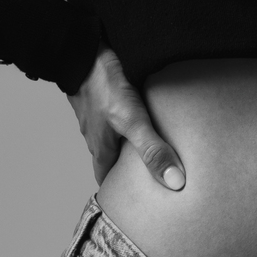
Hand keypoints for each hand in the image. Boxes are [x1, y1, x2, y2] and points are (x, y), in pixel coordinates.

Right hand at [67, 41, 185, 190]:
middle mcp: (96, 136)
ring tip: (149, 148)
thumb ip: (152, 150)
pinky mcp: (100, 97)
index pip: (106, 181)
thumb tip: (175, 182)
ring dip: (127, 145)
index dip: (116, 194)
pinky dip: (126, 122)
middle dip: (126, 171)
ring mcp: (96, 116)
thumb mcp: (133, 121)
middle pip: (110, 161)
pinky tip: (141, 114)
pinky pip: (113, 117)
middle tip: (147, 178)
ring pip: (112, 138)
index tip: (129, 205)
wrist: (81, 51)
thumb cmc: (103, 87)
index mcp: (101, 149)